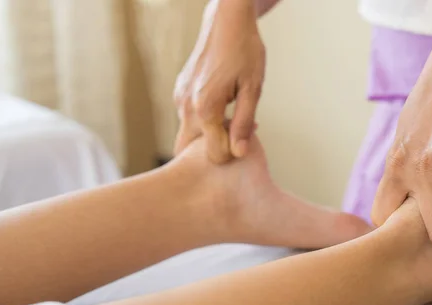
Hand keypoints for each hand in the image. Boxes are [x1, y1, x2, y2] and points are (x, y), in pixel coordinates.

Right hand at [174, 0, 265, 162]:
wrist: (226, 22)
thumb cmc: (244, 51)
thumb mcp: (252, 88)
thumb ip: (243, 123)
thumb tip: (239, 152)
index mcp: (205, 109)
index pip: (215, 154)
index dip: (234, 153)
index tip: (247, 136)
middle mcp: (186, 107)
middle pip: (190, 152)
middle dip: (214, 149)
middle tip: (237, 131)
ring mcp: (179, 99)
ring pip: (189, 136)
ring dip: (209, 135)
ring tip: (233, 115)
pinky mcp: (179, 92)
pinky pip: (189, 119)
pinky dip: (204, 122)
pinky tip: (223, 105)